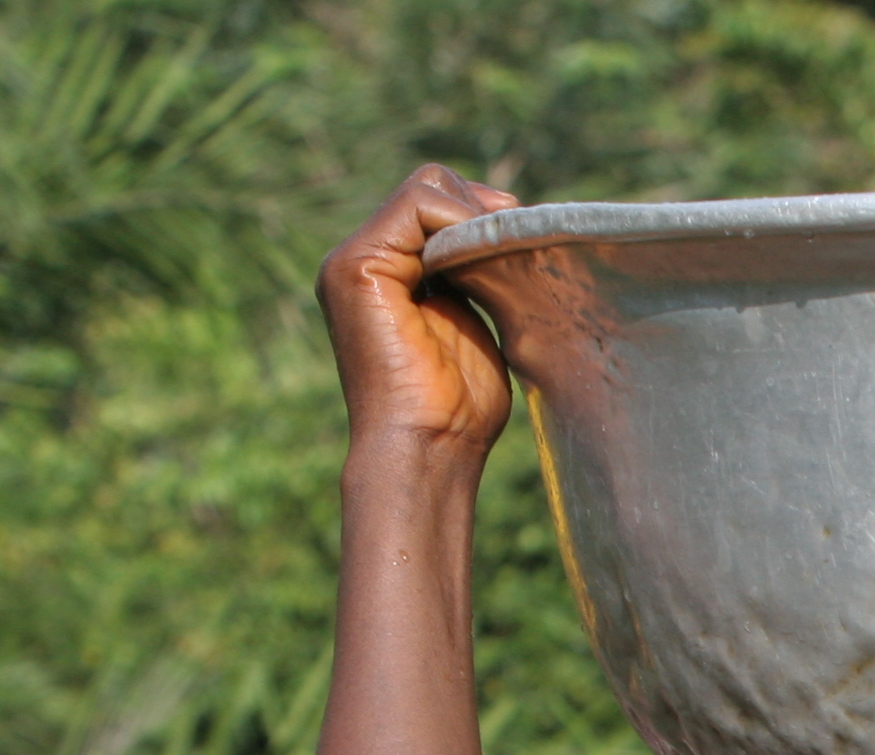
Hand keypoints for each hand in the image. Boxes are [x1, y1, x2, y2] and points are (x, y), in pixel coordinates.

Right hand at [316, 165, 521, 463]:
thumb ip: (471, 277)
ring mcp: (352, 261)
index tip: (521, 238)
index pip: (433, 203)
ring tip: (501, 257)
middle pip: (430, 187)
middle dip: (480, 207)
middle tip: (516, 242)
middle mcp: (361, 260)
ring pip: (424, 188)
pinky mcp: (358, 267)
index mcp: (385, 273)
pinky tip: (483, 258)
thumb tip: (500, 233)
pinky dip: (459, 221)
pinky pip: (416, 205)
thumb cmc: (458, 407)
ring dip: (475, 216)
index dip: (481, 213)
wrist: (429, 447)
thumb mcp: (471, 323)